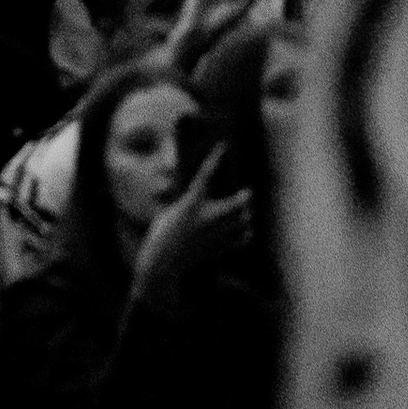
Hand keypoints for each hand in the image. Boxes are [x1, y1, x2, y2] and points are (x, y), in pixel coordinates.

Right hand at [129, 142, 252, 308]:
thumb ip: (185, 200)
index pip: (207, 173)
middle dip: (245, 197)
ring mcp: (216, 234)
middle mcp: (208, 217)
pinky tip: (241, 230)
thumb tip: (194, 193)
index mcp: (191, 202)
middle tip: (245, 194)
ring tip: (243, 213)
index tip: (224, 144)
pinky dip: (245, 233)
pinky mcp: (219, 249)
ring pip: (243, 222)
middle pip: (238, 203)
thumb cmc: (162, 234)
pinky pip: (241, 239)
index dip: (216, 156)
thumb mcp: (170, 211)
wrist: (164, 263)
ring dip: (246, 216)